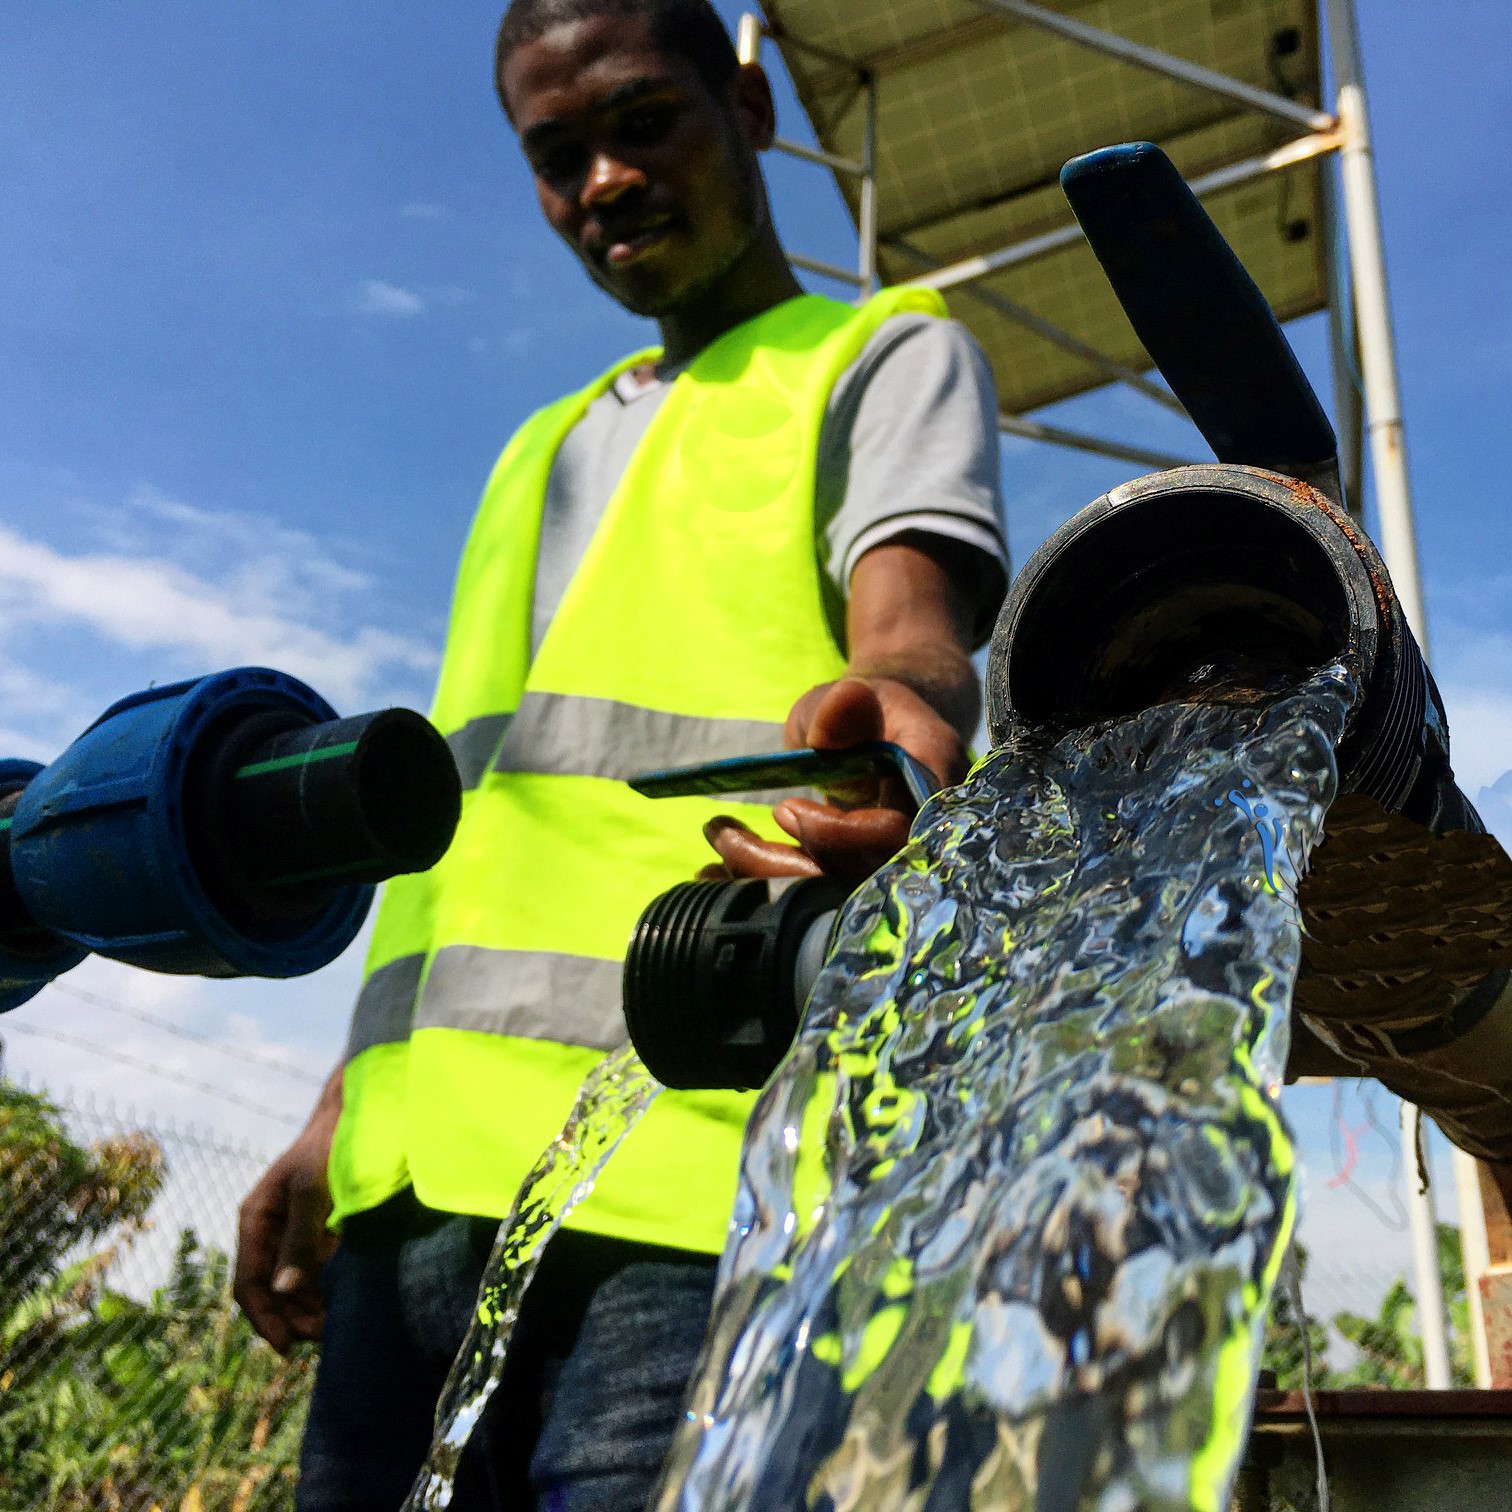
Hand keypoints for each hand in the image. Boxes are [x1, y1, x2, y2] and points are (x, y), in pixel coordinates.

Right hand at [234, 1098, 339, 1354]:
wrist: (357, 1114)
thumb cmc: (329, 1147)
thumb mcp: (313, 1191)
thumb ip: (300, 1239)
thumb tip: (284, 1290)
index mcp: (256, 1220)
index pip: (248, 1283)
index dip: (265, 1318)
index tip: (288, 1346)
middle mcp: (270, 1231)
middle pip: (271, 1290)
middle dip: (292, 1318)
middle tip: (323, 1338)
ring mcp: (294, 1232)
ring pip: (293, 1285)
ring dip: (309, 1309)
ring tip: (334, 1327)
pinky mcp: (319, 1231)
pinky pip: (315, 1270)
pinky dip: (325, 1290)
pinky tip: (344, 1302)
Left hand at [703, 677, 966, 881]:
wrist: (880, 731)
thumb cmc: (865, 709)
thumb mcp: (850, 695)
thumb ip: (845, 706)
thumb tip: (844, 702)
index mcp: (932, 779)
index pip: (897, 833)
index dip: (842, 835)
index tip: (786, 810)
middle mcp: (921, 832)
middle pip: (860, 879)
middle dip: (785, 867)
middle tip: (727, 836)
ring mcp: (889, 863)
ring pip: (830, 897)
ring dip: (763, 880)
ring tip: (712, 854)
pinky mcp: (856, 879)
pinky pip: (813, 898)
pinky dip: (760, 887)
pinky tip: (712, 877)